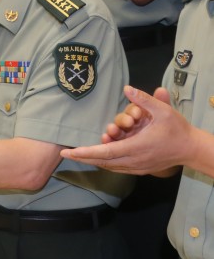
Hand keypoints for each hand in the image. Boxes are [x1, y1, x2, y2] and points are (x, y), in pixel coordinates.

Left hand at [60, 87, 192, 174]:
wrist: (192, 149)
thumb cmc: (178, 129)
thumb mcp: (163, 111)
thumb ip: (144, 99)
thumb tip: (127, 88)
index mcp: (137, 147)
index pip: (105, 152)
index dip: (85, 152)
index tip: (69, 151)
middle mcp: (134, 160)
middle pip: (103, 161)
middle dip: (83, 157)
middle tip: (66, 153)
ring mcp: (138, 167)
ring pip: (109, 166)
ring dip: (94, 160)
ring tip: (78, 154)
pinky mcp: (141, 169)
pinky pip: (118, 167)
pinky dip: (106, 162)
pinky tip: (97, 157)